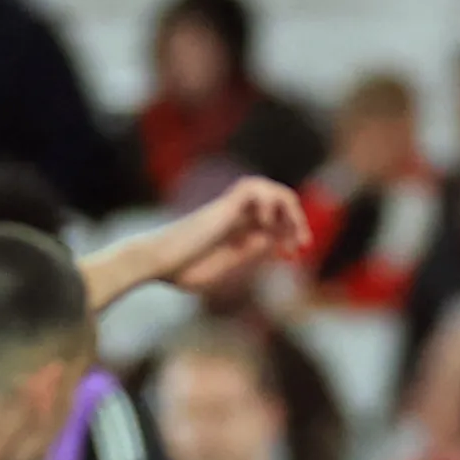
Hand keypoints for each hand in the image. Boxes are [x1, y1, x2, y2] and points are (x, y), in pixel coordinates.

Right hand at [154, 178, 311, 291]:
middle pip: (275, 201)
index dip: (288, 234)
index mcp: (235, 231)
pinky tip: (264, 226)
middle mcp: (235, 215)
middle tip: (303, 244)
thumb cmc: (180, 271)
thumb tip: (273, 240)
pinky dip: (268, 203)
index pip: (272, 221)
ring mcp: (228, 207)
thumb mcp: (224, 267)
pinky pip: (254, 188)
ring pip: (268, 188)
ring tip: (292, 233)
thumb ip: (247, 253)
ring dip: (287, 208)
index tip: (292, 254)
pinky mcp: (223, 205)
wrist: (156, 262)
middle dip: (295, 220)